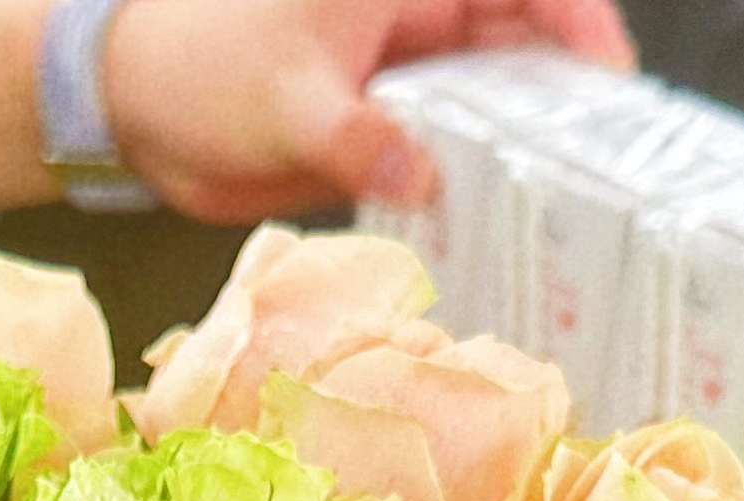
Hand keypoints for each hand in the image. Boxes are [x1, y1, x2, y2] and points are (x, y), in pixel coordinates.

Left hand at [0, 0, 632, 224]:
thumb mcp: (287, 102)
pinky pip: (456, 158)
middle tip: (614, 170)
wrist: (129, 110)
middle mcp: (422, 20)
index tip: (609, 82)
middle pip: (528, 45)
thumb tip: (422, 177)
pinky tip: (514, 235)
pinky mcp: (391, 135)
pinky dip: (483, 190)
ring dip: (534, 154)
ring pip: (500, 107)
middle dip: (572, 100)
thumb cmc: (197, 67)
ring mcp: (409, 78)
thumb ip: (359, 142)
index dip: (578, 23)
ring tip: (580, 214)